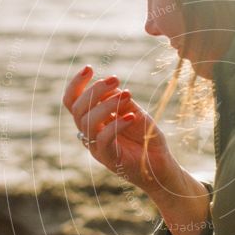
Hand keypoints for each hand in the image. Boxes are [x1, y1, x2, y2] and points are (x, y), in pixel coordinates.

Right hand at [63, 65, 179, 194]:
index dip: (76, 84)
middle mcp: (90, 134)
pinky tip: (132, 116)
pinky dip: (116, 124)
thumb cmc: (147, 138)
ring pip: (87, 123)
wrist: (161, 166)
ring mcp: (97, 148)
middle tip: (115, 78)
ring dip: (107, 105)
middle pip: (77, 110)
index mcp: (92, 121)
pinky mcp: (109, 159)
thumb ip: (122, 102)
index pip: (73, 101)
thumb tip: (113, 89)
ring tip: (127, 94)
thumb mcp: (135, 113)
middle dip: (94, 90)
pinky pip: (104, 139)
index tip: (89, 68)